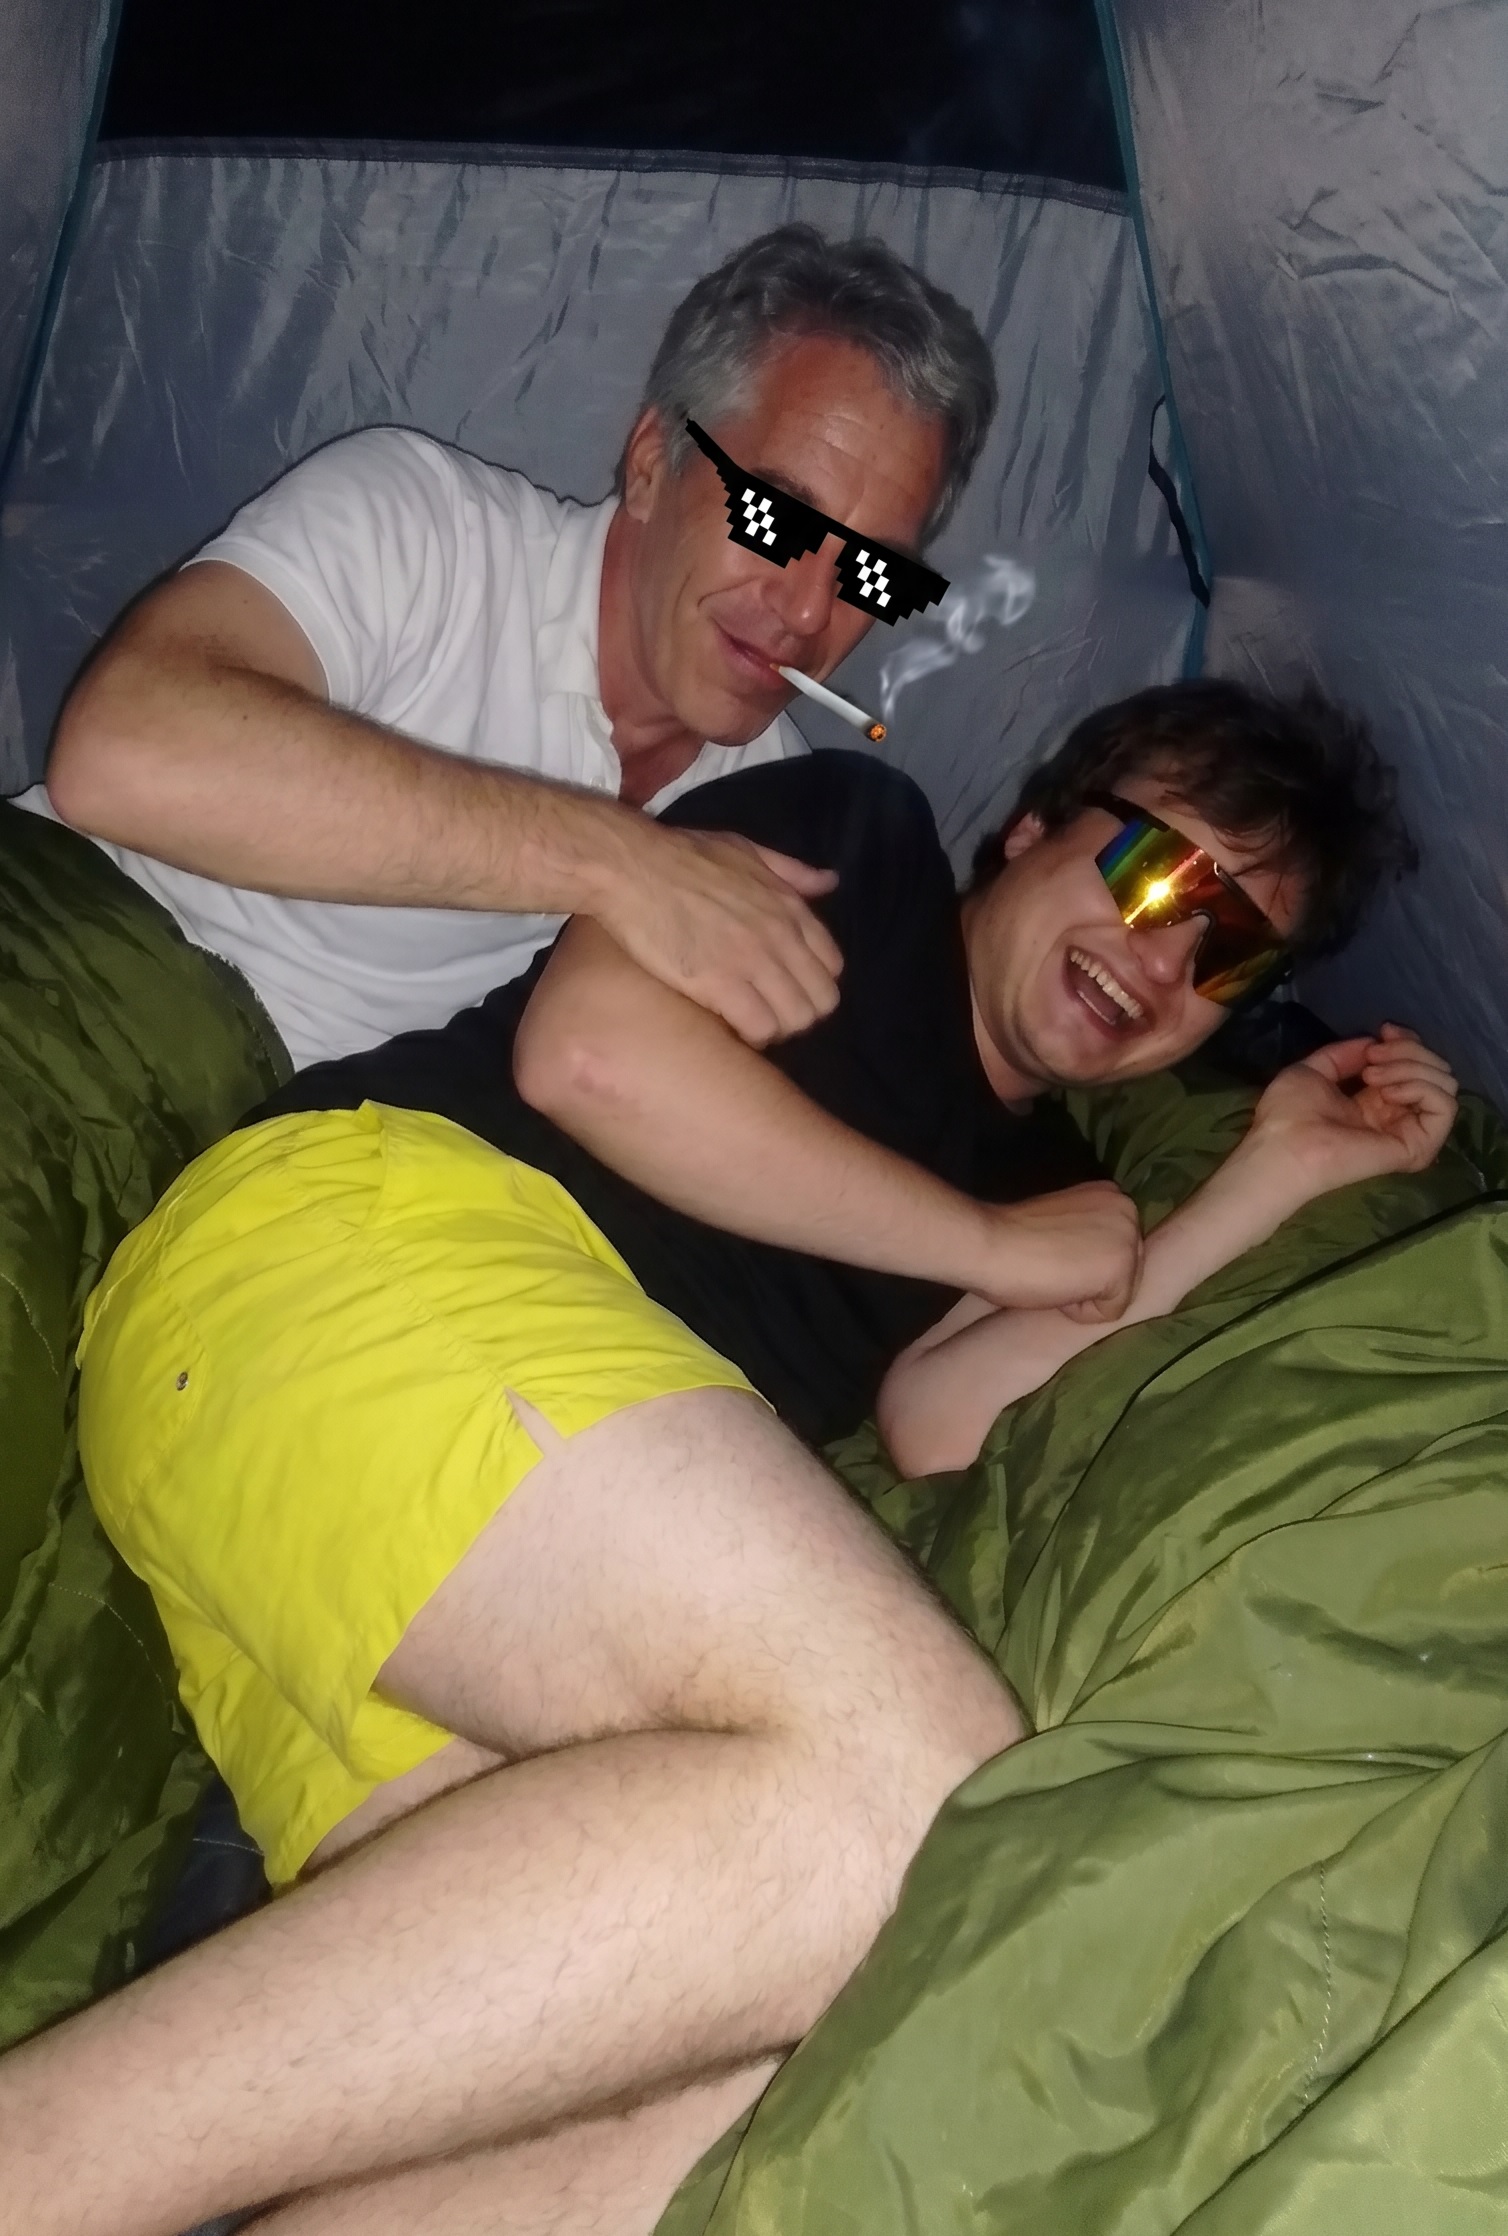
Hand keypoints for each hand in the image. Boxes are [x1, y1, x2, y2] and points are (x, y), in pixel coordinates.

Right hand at [593, 823, 841, 1045]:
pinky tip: (728, 1028)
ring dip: (775, 1028)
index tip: (785, 988)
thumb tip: (829, 882)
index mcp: (788, 907)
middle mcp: (779, 936)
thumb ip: (791, 871)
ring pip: (795, 1020)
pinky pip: (759, 1028)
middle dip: (798, 1013)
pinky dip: (749, 1036)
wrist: (631, 867)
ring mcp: (751, 961)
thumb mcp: (746, 850)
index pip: (832, 966)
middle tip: (767, 1013)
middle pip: (820, 1001)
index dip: (812, 985)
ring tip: (747, 1022)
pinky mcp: (718, 983)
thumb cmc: (682, 855)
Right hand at [975, 1181, 1144, 1321]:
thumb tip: (1093, 1260)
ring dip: (1084, 1295)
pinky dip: (1081, 1312)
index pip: (1116, 1251)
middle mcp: (1128, 1209)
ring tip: (1052, 1275)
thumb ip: (1088, 1232)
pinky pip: (1110, 1312)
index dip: (1081, 1263)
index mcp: (1113, 1195)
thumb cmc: (1010, 1236)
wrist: (988, 1242)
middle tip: (1050, 1266)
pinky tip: (1056, 1287)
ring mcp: (1129, 1237)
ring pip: (1119, 1293)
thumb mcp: (1064, 1224)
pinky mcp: (1121, 1266)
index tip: (1051, 1252)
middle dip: (1089, 1281)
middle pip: (1125, 1273)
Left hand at [1246, 1023, 1457, 1197]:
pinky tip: (1389, 1093)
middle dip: (1408, 1050)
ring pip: (1445, 1084)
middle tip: (1374, 1057)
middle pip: (1433, 1069)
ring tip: (1373, 1076)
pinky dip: (1422, 1088)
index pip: (1415, 1064)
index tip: (1384, 1031)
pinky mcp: (1418, 1145)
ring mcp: (1409, 1130)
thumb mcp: (1314, 1069)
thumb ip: (1346, 1054)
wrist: (1285, 1147)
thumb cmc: (1289, 1114)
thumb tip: (1373, 1042)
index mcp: (1374, 1100)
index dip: (1406, 1041)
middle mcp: (1396, 1114)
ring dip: (1411, 1067)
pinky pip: (1445, 1106)